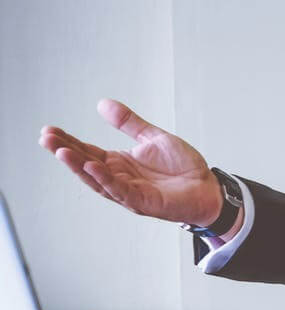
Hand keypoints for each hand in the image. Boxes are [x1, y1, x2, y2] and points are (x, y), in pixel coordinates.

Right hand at [39, 99, 222, 226]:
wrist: (208, 188)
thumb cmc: (183, 168)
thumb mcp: (153, 138)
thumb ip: (129, 123)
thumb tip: (103, 104)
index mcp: (120, 163)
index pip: (87, 151)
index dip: (68, 142)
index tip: (49, 130)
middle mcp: (120, 178)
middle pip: (86, 165)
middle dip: (65, 152)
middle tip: (46, 138)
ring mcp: (130, 192)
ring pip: (98, 180)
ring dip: (79, 166)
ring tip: (61, 151)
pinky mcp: (143, 202)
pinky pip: (121, 190)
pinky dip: (106, 179)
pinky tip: (93, 166)